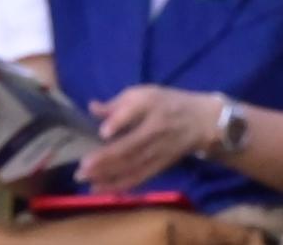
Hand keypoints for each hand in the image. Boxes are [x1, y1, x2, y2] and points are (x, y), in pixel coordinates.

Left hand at [77, 85, 222, 192]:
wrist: (201, 121)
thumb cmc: (168, 104)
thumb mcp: (145, 93)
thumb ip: (118, 103)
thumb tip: (92, 108)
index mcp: (152, 105)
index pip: (136, 111)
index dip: (119, 121)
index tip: (103, 132)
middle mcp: (155, 130)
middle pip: (130, 146)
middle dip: (105, 158)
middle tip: (82, 167)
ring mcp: (158, 151)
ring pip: (131, 165)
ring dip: (107, 174)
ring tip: (84, 178)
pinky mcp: (159, 166)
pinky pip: (138, 178)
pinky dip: (119, 185)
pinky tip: (99, 189)